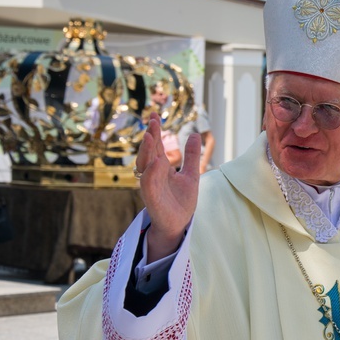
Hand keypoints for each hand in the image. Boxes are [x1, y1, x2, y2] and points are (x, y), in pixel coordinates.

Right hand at [135, 112, 201, 261]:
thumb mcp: (191, 174)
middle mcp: (154, 174)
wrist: (178, 224)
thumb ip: (192, 156)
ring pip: (145, 165)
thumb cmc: (181, 200)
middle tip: (152, 120)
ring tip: (150, 136)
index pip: (157, 146)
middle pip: (149, 152)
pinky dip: (152, 173)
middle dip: (150, 137)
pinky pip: (149, 184)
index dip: (156, 131)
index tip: (154, 115)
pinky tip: (157, 162)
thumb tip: (194, 134)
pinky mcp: (152, 198)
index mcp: (162, 168)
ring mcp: (151, 185)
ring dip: (146, 151)